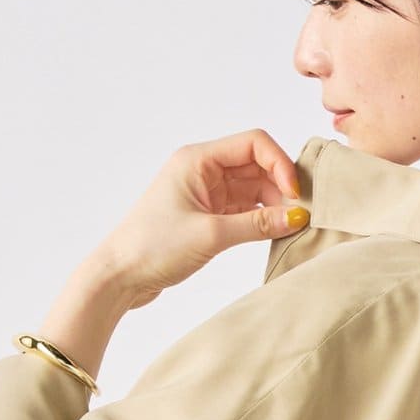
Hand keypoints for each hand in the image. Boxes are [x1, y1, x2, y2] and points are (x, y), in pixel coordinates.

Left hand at [97, 130, 311, 308]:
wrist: (120, 276)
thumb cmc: (153, 247)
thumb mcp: (211, 234)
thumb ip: (258, 224)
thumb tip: (297, 216)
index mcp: (198, 159)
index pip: (254, 143)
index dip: (280, 164)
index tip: (294, 195)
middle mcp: (203, 169)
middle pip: (257, 164)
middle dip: (281, 185)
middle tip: (299, 215)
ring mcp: (206, 192)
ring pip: (253, 187)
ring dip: (274, 203)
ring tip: (289, 227)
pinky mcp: (207, 214)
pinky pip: (244, 207)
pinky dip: (261, 217)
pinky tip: (274, 232)